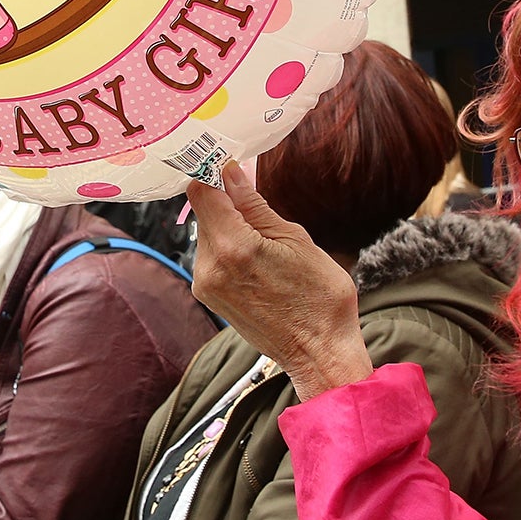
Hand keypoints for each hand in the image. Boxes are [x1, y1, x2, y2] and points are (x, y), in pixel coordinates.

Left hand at [189, 162, 370, 401]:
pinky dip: (229, 247)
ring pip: (208, 234)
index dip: (213, 173)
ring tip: (266, 239)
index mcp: (232, 247)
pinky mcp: (210, 296)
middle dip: (226, 201)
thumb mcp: (295, 240)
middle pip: (204, 212)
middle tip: (257, 200)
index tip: (231, 166)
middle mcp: (209, 266)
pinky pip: (212, 257)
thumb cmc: (319, 298)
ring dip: (230, 226)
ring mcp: (206, 285)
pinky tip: (258, 258)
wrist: (319, 353)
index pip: (201, 191)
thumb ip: (254, 206)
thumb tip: (230, 173)